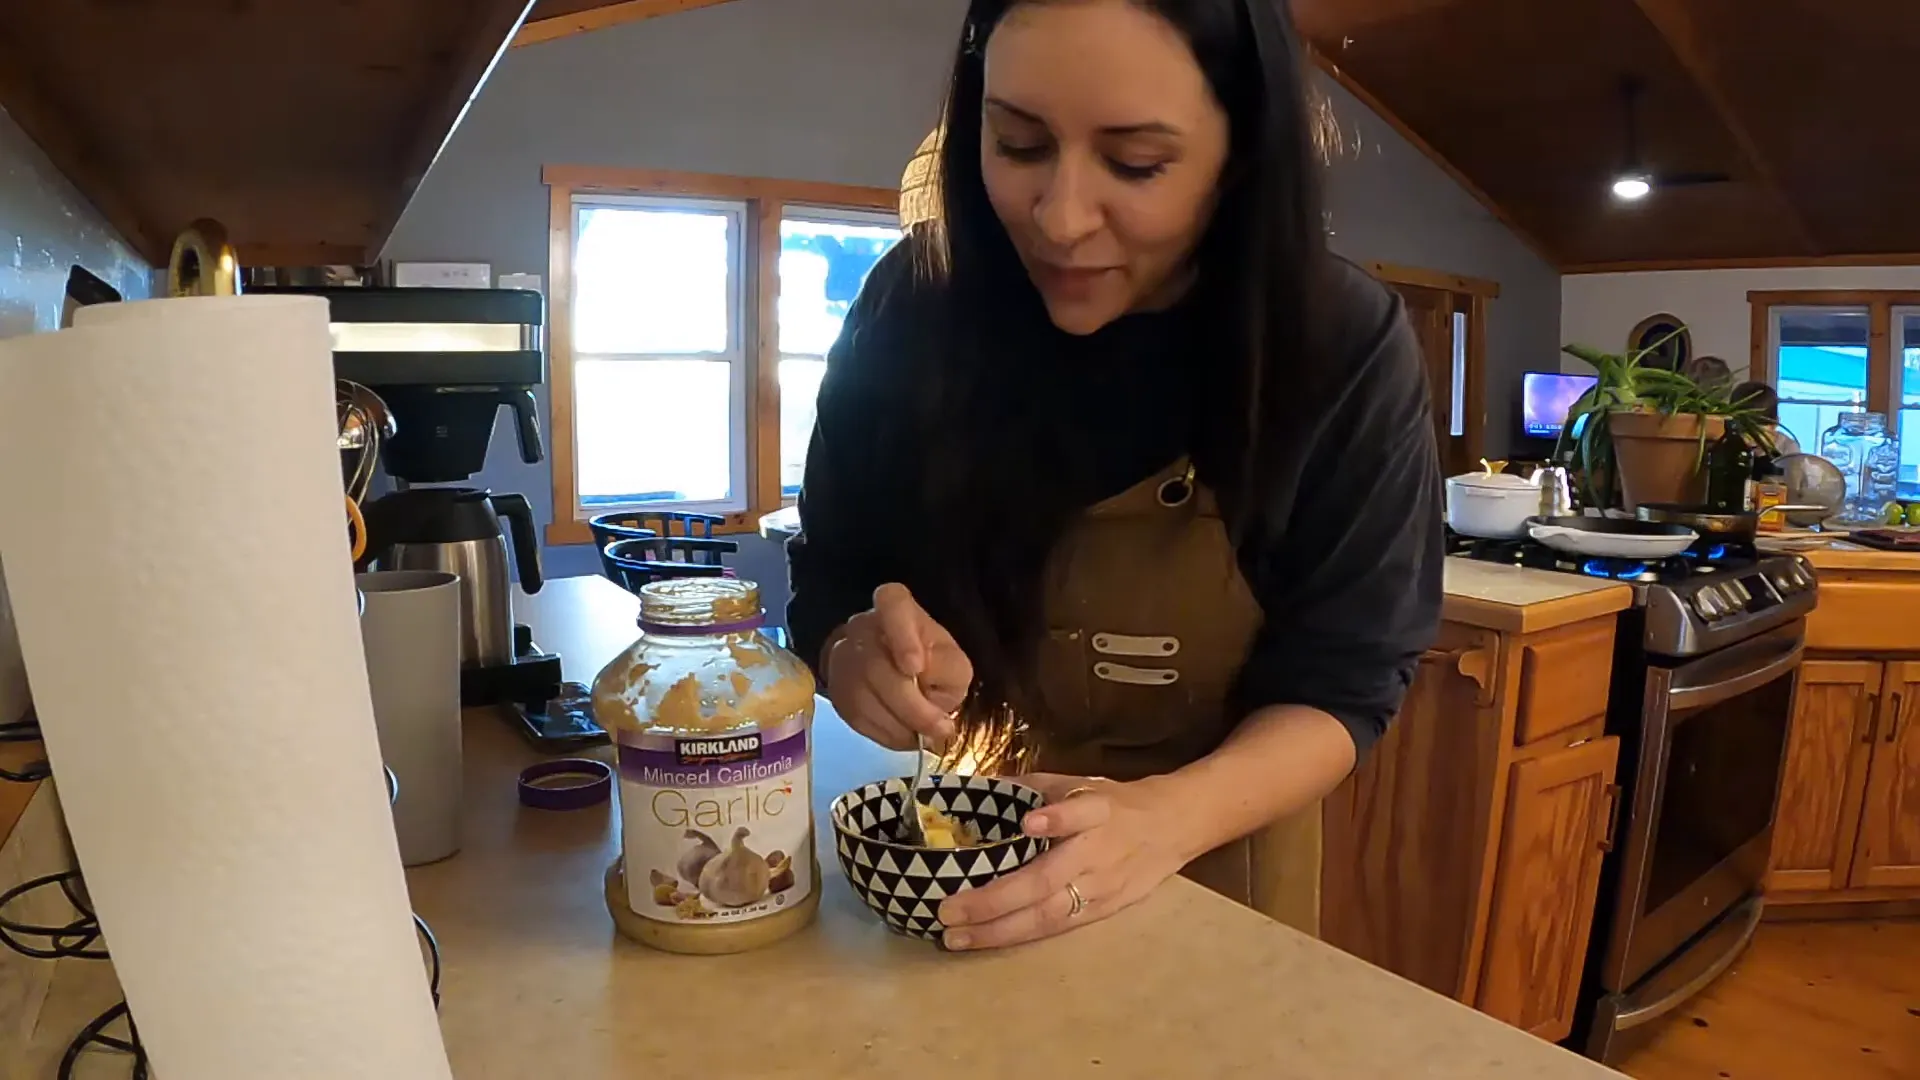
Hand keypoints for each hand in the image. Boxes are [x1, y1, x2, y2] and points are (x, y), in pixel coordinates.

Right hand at [824, 584, 971, 750]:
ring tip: (925, 737)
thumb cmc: (933, 663)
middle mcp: (862, 627)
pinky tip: (904, 735)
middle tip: (939, 728)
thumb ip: (946, 671)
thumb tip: (926, 691)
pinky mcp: (836, 690)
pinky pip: (857, 717)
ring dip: (900, 725)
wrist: (899, 674)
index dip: (902, 635)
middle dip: (911, 705)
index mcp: (896, 607)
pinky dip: (885, 733)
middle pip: (876, 665)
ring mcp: (842, 657)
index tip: (915, 667)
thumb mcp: (953, 663)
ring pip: (864, 696)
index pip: (892, 604)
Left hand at [937, 773, 1194, 950]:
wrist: (1172, 826)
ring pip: (1047, 914)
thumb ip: (1030, 787)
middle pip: (1046, 879)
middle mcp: (1097, 851)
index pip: (1081, 813)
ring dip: (999, 929)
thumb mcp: (1077, 782)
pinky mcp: (1102, 911)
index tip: (1028, 822)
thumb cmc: (1113, 802)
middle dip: (994, 898)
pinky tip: (985, 941)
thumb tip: (973, 788)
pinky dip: (1019, 936)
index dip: (1057, 819)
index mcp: (1096, 810)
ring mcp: (1100, 887)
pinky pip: (1056, 928)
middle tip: (948, 908)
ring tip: (956, 936)